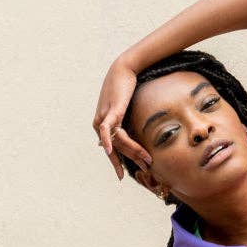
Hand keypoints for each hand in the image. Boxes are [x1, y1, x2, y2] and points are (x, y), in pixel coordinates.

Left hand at [92, 59, 152, 180]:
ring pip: (118, 142)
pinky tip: (110, 151)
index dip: (116, 163)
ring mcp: (104, 117)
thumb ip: (121, 122)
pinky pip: (109, 130)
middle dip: (132, 159)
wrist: (124, 69)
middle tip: (146, 168)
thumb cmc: (125, 87)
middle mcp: (98, 123)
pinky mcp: (112, 111)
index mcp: (100, 124)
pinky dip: (109, 141)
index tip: (121, 177)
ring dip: (133, 152)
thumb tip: (123, 134)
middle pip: (117, 148)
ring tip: (147, 159)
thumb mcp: (122, 108)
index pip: (110, 149)